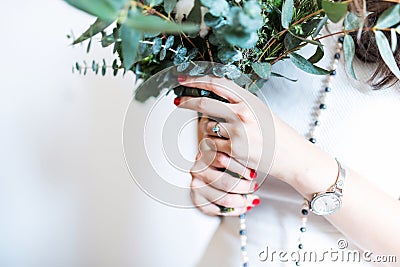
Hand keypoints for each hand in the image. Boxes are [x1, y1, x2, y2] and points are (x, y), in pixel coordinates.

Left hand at [176, 75, 337, 199]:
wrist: (294, 157)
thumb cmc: (279, 135)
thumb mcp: (261, 112)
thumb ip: (239, 105)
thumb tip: (213, 102)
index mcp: (249, 100)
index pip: (218, 84)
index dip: (197, 80)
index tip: (184, 80)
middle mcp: (242, 113)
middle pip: (204, 103)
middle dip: (187, 102)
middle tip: (178, 102)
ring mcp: (237, 131)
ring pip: (207, 127)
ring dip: (210, 132)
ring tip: (229, 140)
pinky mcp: (234, 150)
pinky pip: (211, 145)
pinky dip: (214, 148)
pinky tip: (230, 151)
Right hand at [190, 119, 259, 215]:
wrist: (212, 175)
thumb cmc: (227, 163)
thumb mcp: (231, 152)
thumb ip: (238, 149)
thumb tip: (257, 152)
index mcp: (205, 153)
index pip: (222, 160)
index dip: (241, 168)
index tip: (253, 173)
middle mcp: (197, 169)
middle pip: (225, 182)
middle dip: (245, 187)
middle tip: (254, 186)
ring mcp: (196, 185)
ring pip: (224, 197)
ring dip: (242, 200)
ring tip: (252, 198)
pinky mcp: (197, 200)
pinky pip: (217, 210)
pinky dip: (234, 211)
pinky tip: (243, 207)